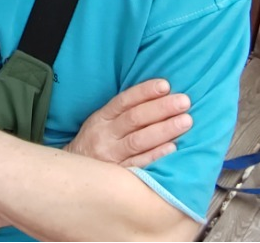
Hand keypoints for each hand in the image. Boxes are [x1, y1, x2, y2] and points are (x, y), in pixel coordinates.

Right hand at [65, 79, 190, 167]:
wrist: (74, 175)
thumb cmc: (96, 143)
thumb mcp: (101, 122)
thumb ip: (123, 111)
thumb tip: (160, 95)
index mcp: (101, 118)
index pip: (124, 101)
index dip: (144, 92)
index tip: (166, 85)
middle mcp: (105, 135)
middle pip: (134, 119)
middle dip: (161, 109)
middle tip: (184, 102)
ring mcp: (110, 156)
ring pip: (138, 141)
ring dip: (164, 130)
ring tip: (185, 122)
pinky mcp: (117, 174)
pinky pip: (138, 164)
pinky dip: (156, 156)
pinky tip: (173, 149)